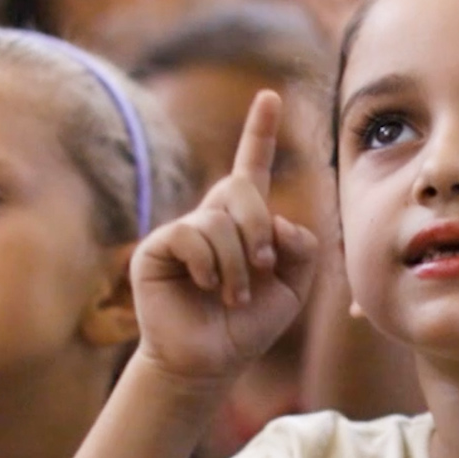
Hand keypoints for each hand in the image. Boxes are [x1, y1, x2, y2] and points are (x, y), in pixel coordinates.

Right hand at [130, 91, 321, 388]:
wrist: (212, 361)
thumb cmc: (250, 324)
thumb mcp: (294, 286)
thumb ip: (300, 247)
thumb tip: (275, 221)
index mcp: (244, 221)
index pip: (252, 168)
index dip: (260, 132)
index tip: (271, 96)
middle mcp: (211, 218)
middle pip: (243, 188)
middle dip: (260, 230)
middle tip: (261, 268)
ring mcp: (182, 230)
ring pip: (220, 221)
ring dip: (237, 265)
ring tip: (232, 295)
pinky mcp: (158, 248)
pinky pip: (191, 235)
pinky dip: (209, 266)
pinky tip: (204, 287)